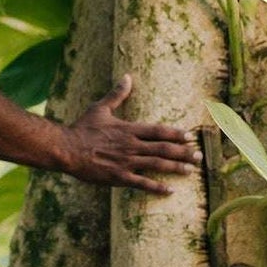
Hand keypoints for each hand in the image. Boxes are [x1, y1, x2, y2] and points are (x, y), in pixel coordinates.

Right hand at [57, 75, 201, 194]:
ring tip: (191, 171)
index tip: (191, 136)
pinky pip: (142, 183)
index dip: (177, 133)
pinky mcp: (118, 177)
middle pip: (164, 148)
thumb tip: (127, 76)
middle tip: (199, 156)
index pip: (159, 131)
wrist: (66, 148)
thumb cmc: (82, 128)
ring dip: (176, 168)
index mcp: (129, 129)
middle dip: (184, 152)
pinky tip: (169, 190)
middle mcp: (131, 145)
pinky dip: (157, 187)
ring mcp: (126, 162)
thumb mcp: (100, 108)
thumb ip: (117, 94)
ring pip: (157, 165)